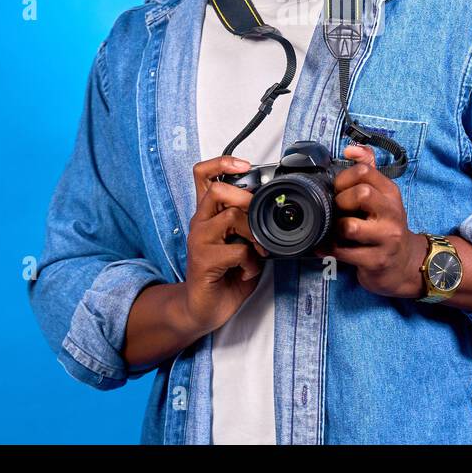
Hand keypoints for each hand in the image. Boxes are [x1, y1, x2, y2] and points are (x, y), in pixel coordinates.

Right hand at [182, 155, 270, 333]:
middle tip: (259, 215)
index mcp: (208, 215)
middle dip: (246, 199)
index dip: (222, 163)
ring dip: (254, 235)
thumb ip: (250, 224)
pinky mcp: (203, 260)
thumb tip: (272, 210)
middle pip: (217, 191)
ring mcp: (198, 240)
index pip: (203, 174)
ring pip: (231, 217)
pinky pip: (236, 250)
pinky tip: (247, 271)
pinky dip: (251, 261)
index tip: (244, 165)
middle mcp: (199, 223)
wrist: (205, 309)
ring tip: (258, 252)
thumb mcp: (242, 243)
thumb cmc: (226, 275)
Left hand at [313, 143, 428, 299]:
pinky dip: (329, 249)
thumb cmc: (386, 225)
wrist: (405, 263)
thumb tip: (351, 149)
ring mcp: (386, 239)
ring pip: (350, 226)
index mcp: (390, 193)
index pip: (365, 171)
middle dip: (340, 201)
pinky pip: (343, 253)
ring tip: (334, 230)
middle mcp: (392, 213)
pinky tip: (327, 246)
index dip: (344, 178)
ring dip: (335, 228)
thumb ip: (368, 168)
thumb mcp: (382, 195)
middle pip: (361, 194)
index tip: (339, 190)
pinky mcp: (376, 261)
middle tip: (338, 211)